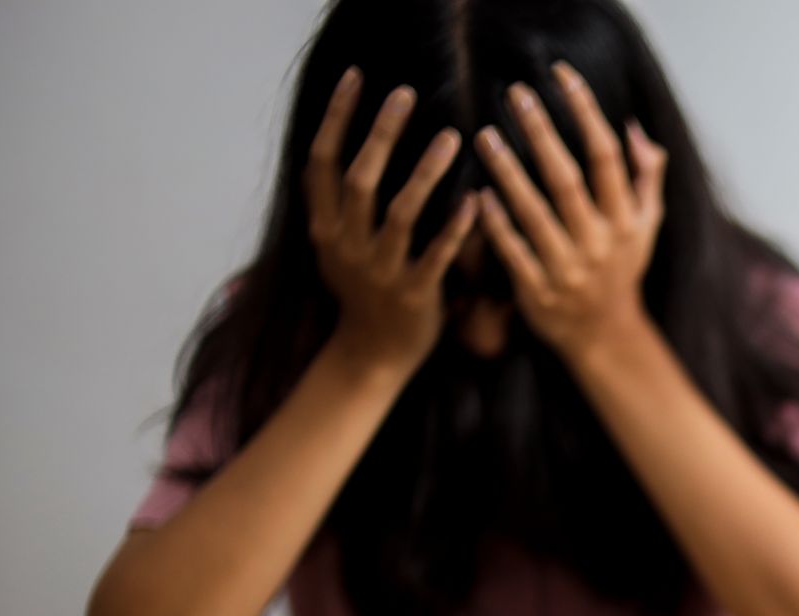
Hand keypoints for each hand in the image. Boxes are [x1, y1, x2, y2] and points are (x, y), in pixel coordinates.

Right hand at [306, 68, 477, 374]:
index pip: (321, 161)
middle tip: (405, 92)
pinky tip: (477, 199)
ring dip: (425, 173)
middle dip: (381, 133)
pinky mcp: (414, 296)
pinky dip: (456, 228)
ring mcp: (380, 271)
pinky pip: (437, 255)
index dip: (336, 117)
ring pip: (400, 213)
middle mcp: (346, 245)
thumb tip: (343, 144)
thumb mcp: (335, 245)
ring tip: (451, 137)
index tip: (356, 76)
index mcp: (325, 227)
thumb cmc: (363, 291)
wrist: (371, 356)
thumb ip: (338, 203)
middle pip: (359, 178)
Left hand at [474, 64, 667, 365]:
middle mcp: (599, 243)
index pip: (606, 155)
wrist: (605, 337)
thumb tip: (635, 128)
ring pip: (535, 213)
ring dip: (508, 172)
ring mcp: (568, 269)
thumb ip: (646, 176)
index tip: (561, 74)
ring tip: (484, 135)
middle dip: (542, 133)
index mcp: (626, 220)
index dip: (585, 111)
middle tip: (516, 93)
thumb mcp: (647, 225)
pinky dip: (496, 225)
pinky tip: (478, 194)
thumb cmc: (621, 269)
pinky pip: (513, 252)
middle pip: (567, 179)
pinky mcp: (538, 292)